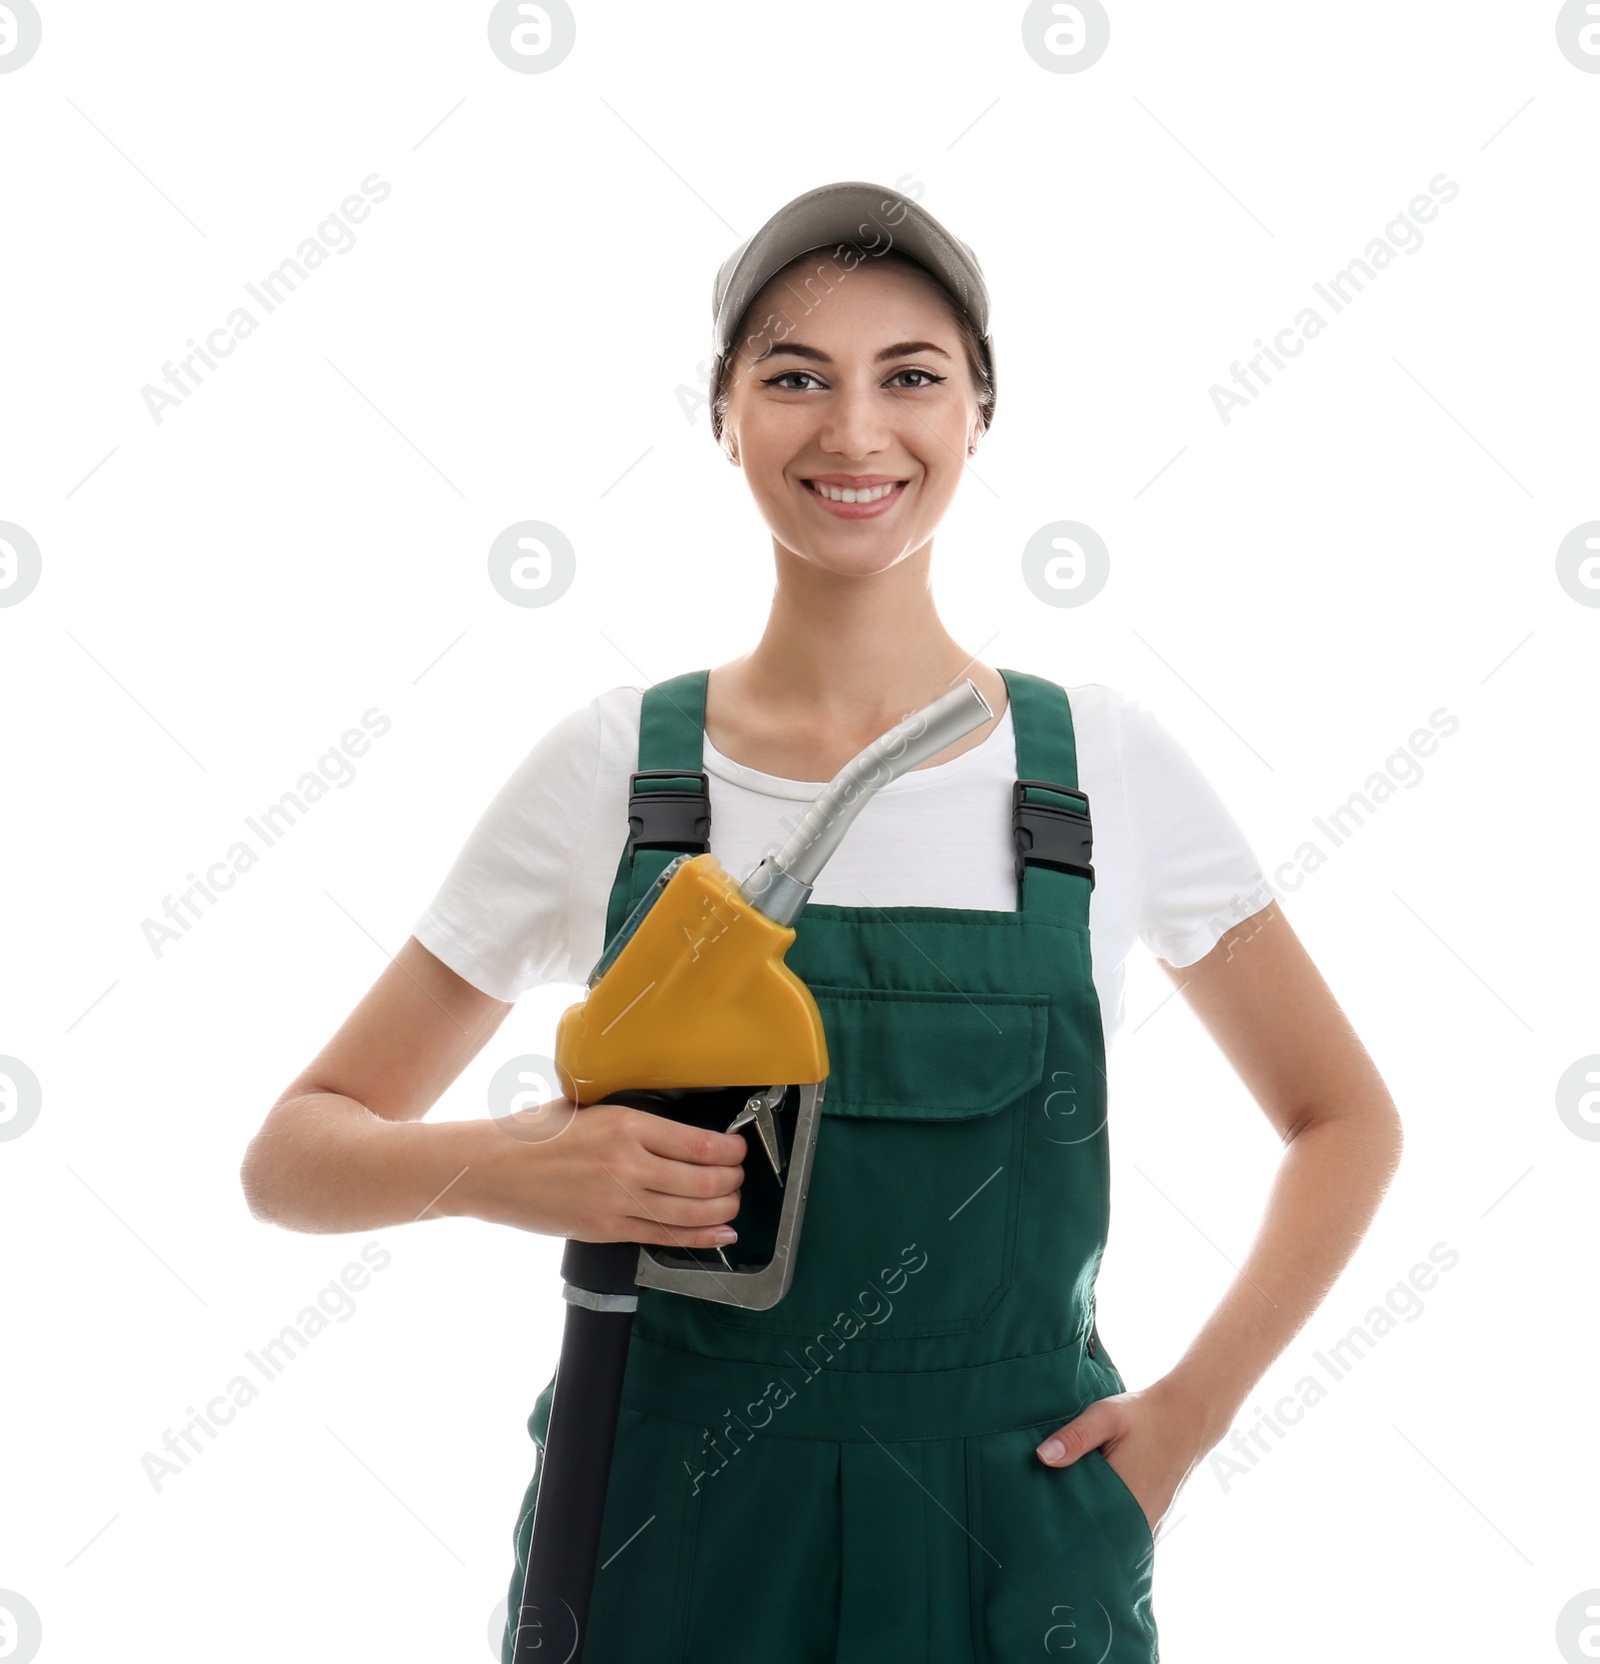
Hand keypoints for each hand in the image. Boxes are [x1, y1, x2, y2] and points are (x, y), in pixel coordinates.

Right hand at [459, 1098, 748, 1245]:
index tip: (738, 1148)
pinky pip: (663, 1237)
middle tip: (739, 1175)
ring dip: (722, 1209)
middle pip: (703, 1180)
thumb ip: (627, 1114)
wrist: (489, 1169)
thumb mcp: (585, 1104)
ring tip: (733, 1202)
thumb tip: (667, 1118)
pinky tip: (720, 1233)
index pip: (698, 1142)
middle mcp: (628, 1164)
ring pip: (690, 1212)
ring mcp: (617, 1201)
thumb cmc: (532, 1132)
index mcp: (626, 1124)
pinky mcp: (606, 1229)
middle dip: (732, 1180)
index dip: (730, 1149)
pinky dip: (699, 1237)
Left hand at [1033, 1376, 1214, 1538]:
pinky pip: (1128, 1538)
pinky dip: (1110, 1533)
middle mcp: (1140, 1518)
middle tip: (1045, 1529)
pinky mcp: (1154, 1521)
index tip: (1039, 1525)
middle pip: (1098, 1540)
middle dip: (1073, 1536)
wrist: (1186, 1418)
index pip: (1085, 1527)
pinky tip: (1091, 1521)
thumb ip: (1076, 1437)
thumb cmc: (1143, 1416)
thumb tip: (1043, 1457)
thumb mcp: (1106, 1416)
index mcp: (1126, 1495)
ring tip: (1064, 1528)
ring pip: (1114, 1541)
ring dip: (1092, 1536)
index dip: (1061, 1528)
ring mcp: (1150, 1523)